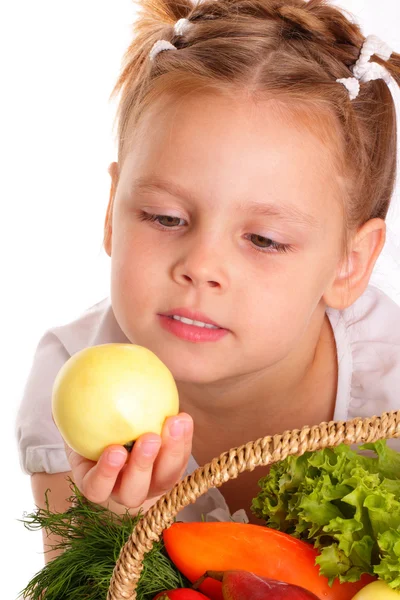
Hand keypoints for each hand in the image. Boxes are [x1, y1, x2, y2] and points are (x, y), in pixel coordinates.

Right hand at [65, 412, 192, 510]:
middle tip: (148, 438)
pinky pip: (181, 460)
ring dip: (171, 452)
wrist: (121, 429)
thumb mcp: (78, 424)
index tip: (114, 451)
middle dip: (142, 467)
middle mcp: (124, 490)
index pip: (97, 487)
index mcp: (96, 483)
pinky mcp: (172, 472)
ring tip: (174, 423)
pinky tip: (183, 417)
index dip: (105, 474)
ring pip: (164, 479)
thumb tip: (56, 407)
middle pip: (134, 491)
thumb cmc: (93, 429)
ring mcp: (152, 485)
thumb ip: (69, 417)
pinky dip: (184, 440)